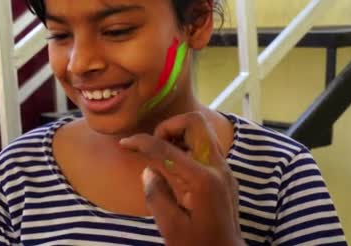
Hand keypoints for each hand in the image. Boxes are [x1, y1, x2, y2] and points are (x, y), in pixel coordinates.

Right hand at [119, 112, 244, 245]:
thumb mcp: (171, 227)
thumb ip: (156, 195)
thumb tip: (149, 171)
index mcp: (203, 180)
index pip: (167, 148)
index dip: (142, 142)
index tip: (125, 143)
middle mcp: (218, 167)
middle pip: (195, 122)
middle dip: (169, 127)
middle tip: (154, 147)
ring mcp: (225, 169)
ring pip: (202, 131)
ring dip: (179, 135)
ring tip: (162, 157)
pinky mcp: (225, 174)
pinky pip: (205, 146)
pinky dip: (187, 147)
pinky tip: (175, 167)